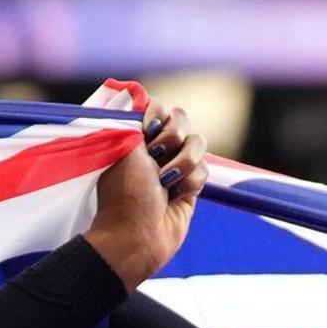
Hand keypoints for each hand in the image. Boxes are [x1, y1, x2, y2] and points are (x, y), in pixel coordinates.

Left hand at [80, 105, 204, 289]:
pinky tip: (175, 196)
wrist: (137, 235)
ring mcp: (174, 166)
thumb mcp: (122, 146)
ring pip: (198, 143)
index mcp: (135, 136)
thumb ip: (131, 116)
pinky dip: (190, 182)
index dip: (156, 114)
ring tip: (165, 181)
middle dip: (172, 135)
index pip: (157, 107)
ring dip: (182, 162)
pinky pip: (204, 170)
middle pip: (182, 119)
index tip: (145, 130)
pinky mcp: (190, 186)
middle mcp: (155, 148)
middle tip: (155, 155)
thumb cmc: (124, 193)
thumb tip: (135, 92)